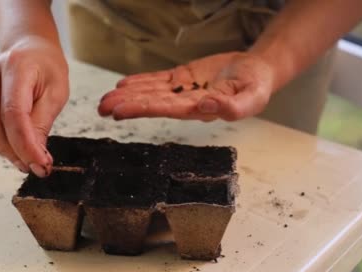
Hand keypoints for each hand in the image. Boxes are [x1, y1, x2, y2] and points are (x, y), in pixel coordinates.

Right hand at [0, 36, 68, 176]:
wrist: (31, 51)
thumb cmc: (46, 72)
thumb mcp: (56, 94)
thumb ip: (43, 124)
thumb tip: (35, 159)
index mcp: (16, 67)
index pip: (14, 113)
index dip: (25, 145)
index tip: (40, 166)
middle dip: (10, 149)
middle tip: (29, 160)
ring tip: (14, 149)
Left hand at [98, 51, 274, 120]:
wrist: (258, 71)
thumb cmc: (258, 86)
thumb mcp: (254, 97)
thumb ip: (234, 107)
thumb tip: (207, 106)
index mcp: (201, 109)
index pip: (167, 109)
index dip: (143, 109)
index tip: (122, 110)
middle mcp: (187, 103)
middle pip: (152, 103)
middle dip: (127, 106)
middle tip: (102, 109)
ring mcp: (183, 90)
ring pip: (151, 92)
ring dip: (128, 96)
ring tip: (104, 101)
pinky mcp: (184, 77)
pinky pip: (158, 80)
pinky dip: (140, 82)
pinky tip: (123, 85)